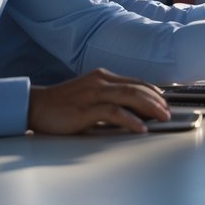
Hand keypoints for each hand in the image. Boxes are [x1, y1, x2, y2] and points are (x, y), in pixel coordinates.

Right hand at [27, 68, 169, 135]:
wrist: (35, 105)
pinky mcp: (85, 109)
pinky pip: (114, 112)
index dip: (154, 92)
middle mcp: (101, 81)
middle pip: (137, 88)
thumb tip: (133, 109)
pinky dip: (130, 120)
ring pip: (130, 96)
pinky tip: (140, 127)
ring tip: (162, 118)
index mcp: (103, 77)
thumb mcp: (90, 95)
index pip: (136, 82)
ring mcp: (93, 94)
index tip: (166, 103)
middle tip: (168, 112)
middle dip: (157, 100)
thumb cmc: (63, 103)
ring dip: (150, 107)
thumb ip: (109, 97)